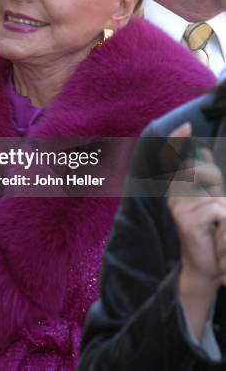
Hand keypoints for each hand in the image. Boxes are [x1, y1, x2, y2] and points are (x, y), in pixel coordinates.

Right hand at [167, 123, 225, 339]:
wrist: (206, 269)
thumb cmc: (211, 236)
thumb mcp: (210, 204)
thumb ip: (206, 180)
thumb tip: (204, 152)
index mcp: (179, 190)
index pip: (174, 160)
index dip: (177, 141)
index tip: (186, 126)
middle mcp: (175, 196)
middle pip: (200, 174)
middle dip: (217, 189)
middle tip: (218, 214)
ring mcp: (179, 207)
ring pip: (215, 195)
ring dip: (225, 214)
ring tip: (219, 231)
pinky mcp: (186, 220)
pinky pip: (216, 209)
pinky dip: (225, 223)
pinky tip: (218, 237)